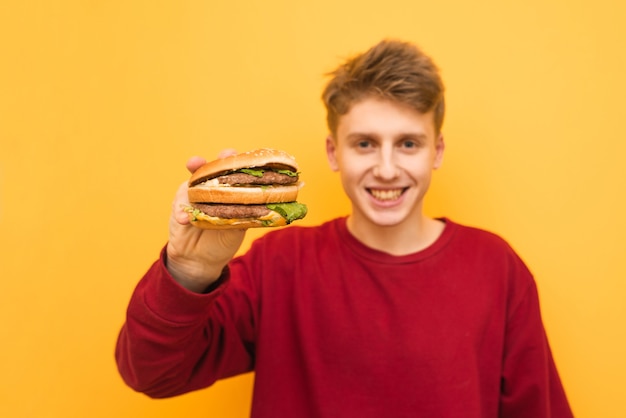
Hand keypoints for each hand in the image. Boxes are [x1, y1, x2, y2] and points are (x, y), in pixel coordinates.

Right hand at [166, 149, 245, 291]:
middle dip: (213, 160)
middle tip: (219, 156)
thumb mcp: (238, 230)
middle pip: (212, 168)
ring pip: (193, 179)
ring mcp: (195, 194)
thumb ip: (245, 217)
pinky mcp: (179, 205)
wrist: (201, 260)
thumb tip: (264, 209)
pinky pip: (180, 203)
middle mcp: (212, 188)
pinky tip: (184, 219)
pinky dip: (183, 211)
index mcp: (230, 191)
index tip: (237, 156)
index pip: (234, 172)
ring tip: (193, 164)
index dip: (237, 162)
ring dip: (194, 171)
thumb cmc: (223, 241)